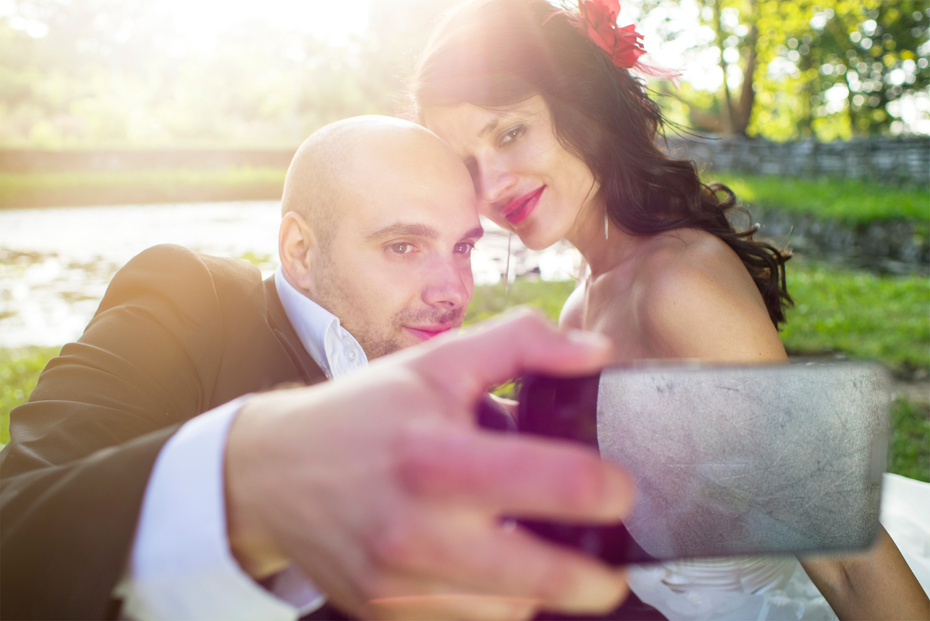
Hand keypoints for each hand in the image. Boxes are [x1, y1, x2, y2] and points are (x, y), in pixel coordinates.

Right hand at [225, 309, 634, 619]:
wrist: (273, 472)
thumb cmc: (363, 414)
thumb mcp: (437, 362)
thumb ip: (522, 344)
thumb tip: (598, 353)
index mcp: (437, 456)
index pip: (555, 482)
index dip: (607, 490)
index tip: (618, 491)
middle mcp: (418, 530)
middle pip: (544, 581)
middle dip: (596, 580)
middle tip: (608, 565)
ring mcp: (399, 582)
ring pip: (509, 614)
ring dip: (537, 593)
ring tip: (537, 559)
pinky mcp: (385, 612)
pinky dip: (494, 607)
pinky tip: (491, 574)